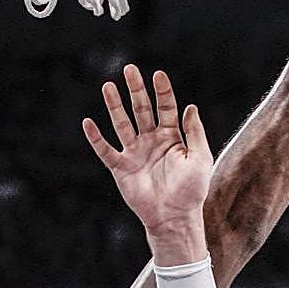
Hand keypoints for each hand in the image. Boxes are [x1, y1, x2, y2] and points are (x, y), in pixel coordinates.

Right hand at [83, 65, 213, 264]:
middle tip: (130, 70)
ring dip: (115, 106)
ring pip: (122, 124)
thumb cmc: (192, 190)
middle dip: (136, 90)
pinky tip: (88, 123)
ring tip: (108, 86)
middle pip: (141, 109)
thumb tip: (190, 106)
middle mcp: (151, 141)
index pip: (166, 108)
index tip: (158, 75)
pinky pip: (106, 150)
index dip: (162, 91)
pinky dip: (96, 138)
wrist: (174, 218)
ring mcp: (135, 153)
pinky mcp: (121, 168)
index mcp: (171, 138)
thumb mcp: (200, 159)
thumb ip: (195, 133)